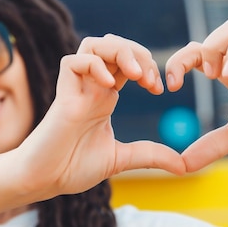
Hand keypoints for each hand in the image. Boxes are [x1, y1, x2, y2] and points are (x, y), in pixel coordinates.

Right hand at [17, 34, 184, 197]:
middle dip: (138, 54)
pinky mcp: (61, 95)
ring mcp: (76, 88)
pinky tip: (108, 84)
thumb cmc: (73, 167)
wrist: (43, 181)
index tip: (160, 89)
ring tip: (135, 74)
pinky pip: (72, 62)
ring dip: (119, 52)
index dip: (148, 66)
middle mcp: (91, 86)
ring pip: (94, 45)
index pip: (127, 62)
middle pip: (114, 45)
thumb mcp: (122, 159)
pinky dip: (93, 64)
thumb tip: (184, 166)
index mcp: (105, 96)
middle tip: (151, 80)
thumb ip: (150, 156)